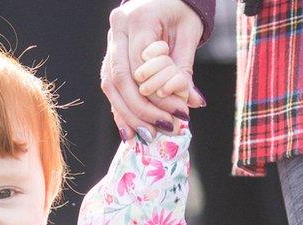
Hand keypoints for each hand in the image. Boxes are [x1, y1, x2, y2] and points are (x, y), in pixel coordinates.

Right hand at [101, 0, 204, 139]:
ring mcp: (109, 44)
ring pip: (111, 86)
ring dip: (129, 115)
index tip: (180, 113)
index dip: (158, 93)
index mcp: (137, 20)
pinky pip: (110, 87)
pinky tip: (129, 132)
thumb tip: (193, 102)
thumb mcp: (189, 34)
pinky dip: (121, 110)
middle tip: (164, 128)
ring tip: (148, 135)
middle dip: (142, 109)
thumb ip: (185, 69)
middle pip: (121, 79)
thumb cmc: (179, 12)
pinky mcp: (109, 57)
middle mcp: (116, 31)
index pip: (142, 65)